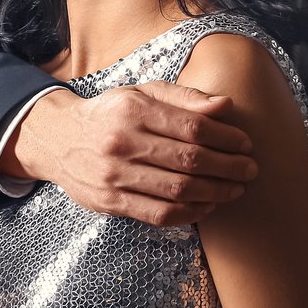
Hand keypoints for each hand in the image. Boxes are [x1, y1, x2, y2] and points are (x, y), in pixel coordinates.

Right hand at [7, 83, 258, 225]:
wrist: (57, 140)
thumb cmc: (110, 114)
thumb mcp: (141, 94)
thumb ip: (183, 98)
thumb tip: (225, 106)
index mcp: (133, 109)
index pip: (192, 126)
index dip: (226, 137)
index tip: (245, 143)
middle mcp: (121, 142)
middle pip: (189, 160)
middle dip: (229, 167)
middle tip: (250, 170)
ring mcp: (114, 176)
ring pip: (178, 190)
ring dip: (216, 193)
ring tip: (235, 189)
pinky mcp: (110, 202)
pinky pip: (160, 214)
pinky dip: (190, 213)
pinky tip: (207, 206)